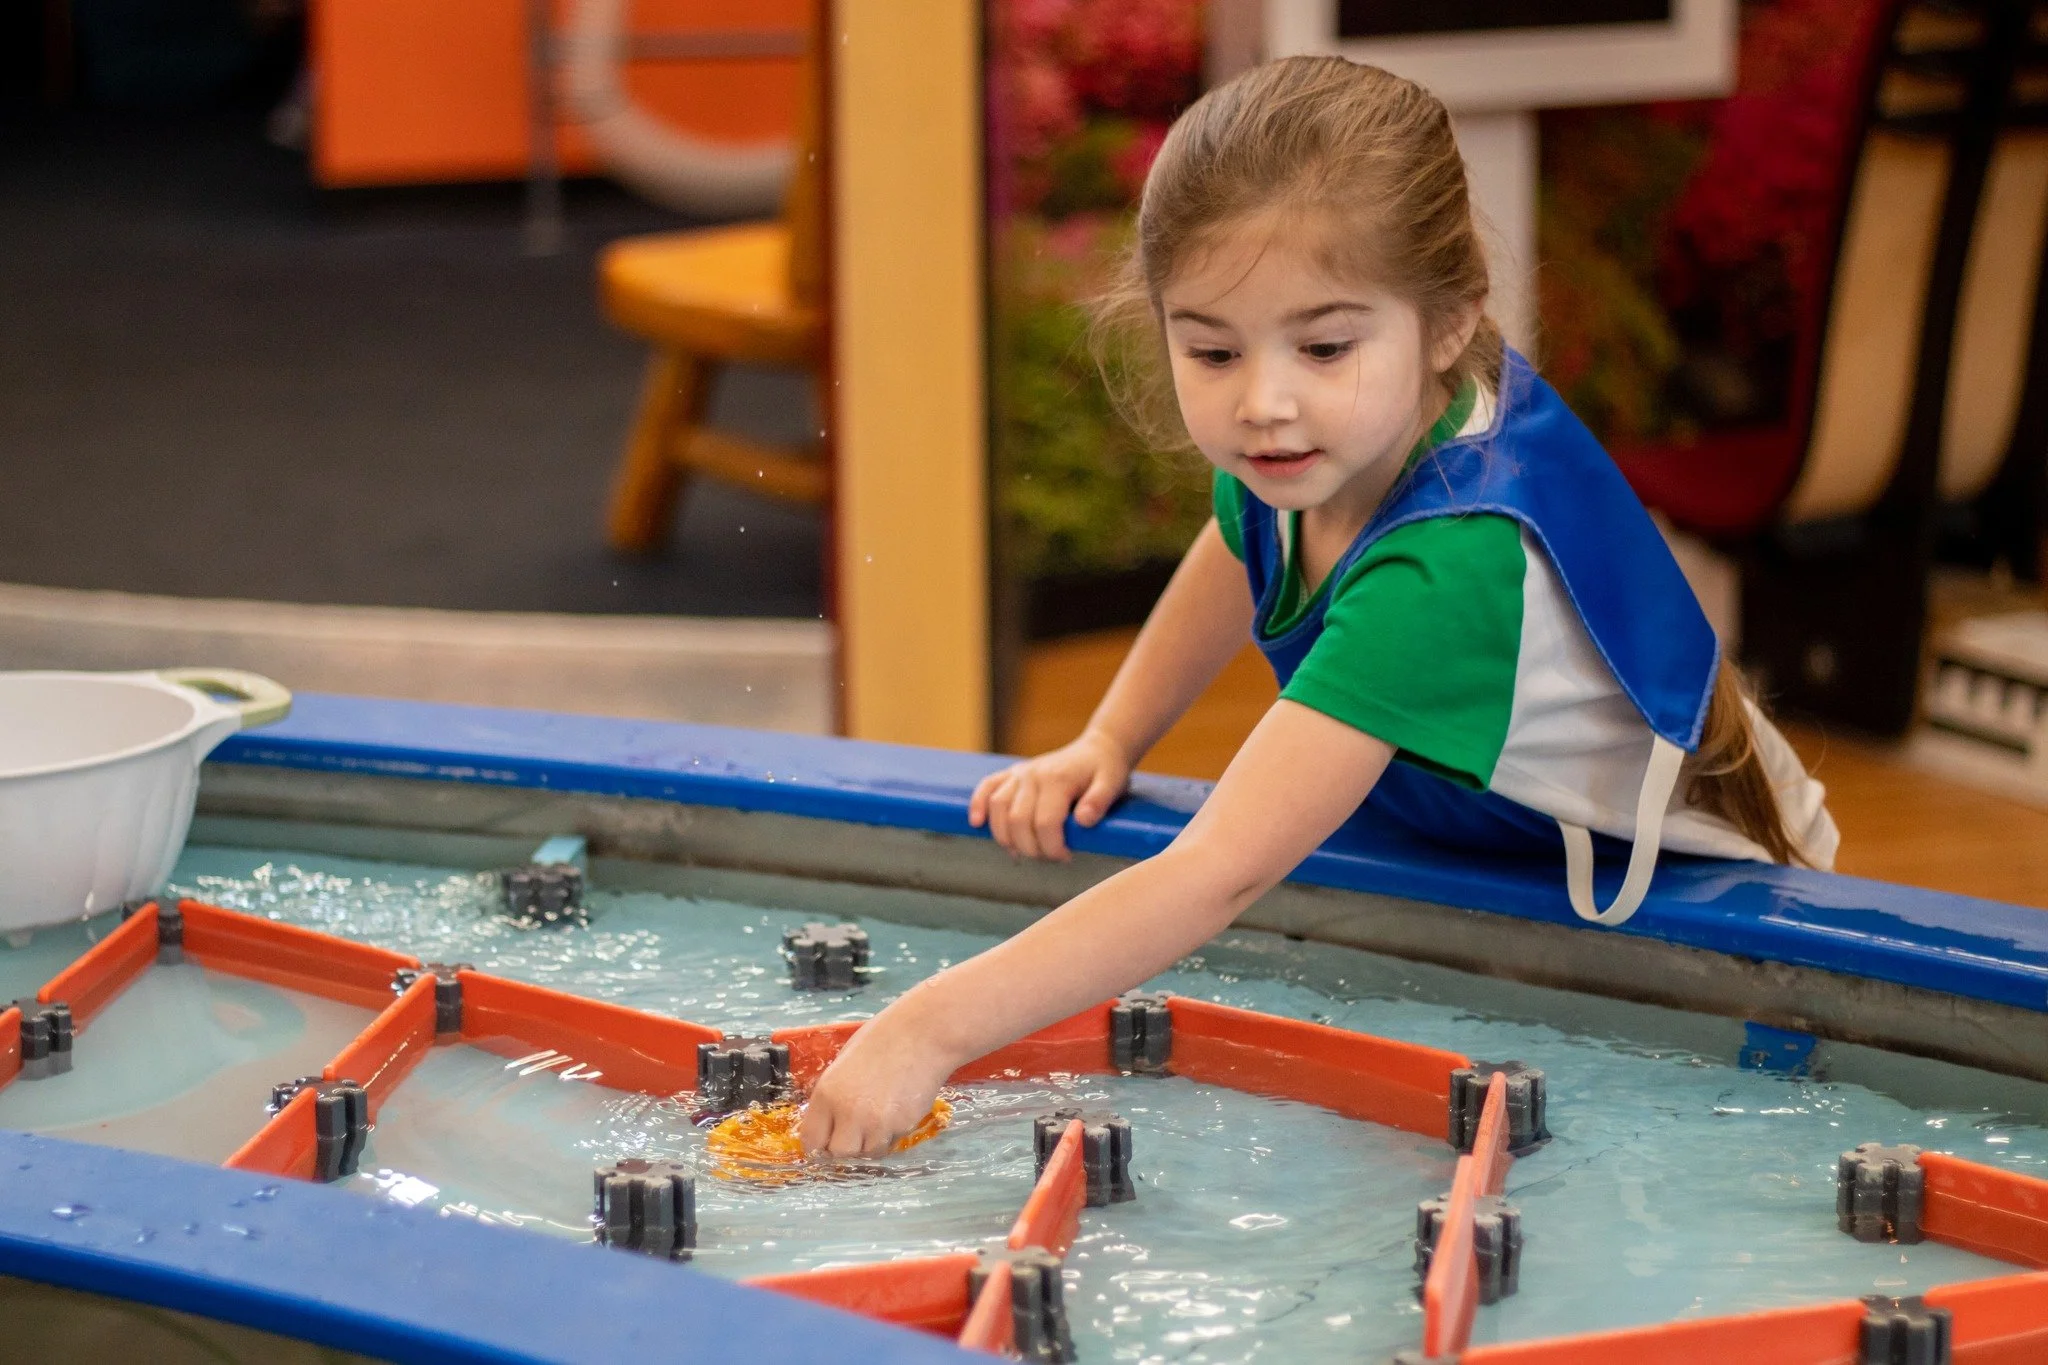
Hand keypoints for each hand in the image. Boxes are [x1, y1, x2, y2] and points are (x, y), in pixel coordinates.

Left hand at [798, 1008, 956, 1156]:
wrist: (923, 1034)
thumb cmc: (882, 1039)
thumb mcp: (843, 1063)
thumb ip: (833, 1095)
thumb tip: (828, 1121)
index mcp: (827, 1093)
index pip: (812, 1139)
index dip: (819, 1142)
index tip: (827, 1140)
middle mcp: (849, 1113)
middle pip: (838, 1153)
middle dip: (845, 1146)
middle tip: (855, 1131)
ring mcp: (877, 1123)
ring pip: (867, 1153)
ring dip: (870, 1142)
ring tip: (880, 1118)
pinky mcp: (903, 1127)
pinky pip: (891, 1142)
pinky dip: (892, 1134)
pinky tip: (897, 1110)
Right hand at [968, 729, 1131, 859]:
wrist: (1097, 749)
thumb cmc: (1106, 771)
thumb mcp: (1113, 784)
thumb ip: (1099, 801)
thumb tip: (1083, 821)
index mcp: (1057, 779)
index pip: (1045, 823)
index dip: (1052, 847)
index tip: (1066, 856)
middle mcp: (1033, 775)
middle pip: (1018, 821)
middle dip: (1031, 848)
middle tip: (1050, 857)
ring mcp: (1020, 773)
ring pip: (998, 808)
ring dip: (1007, 837)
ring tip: (1025, 851)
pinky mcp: (1012, 773)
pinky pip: (987, 787)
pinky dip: (978, 805)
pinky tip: (977, 823)